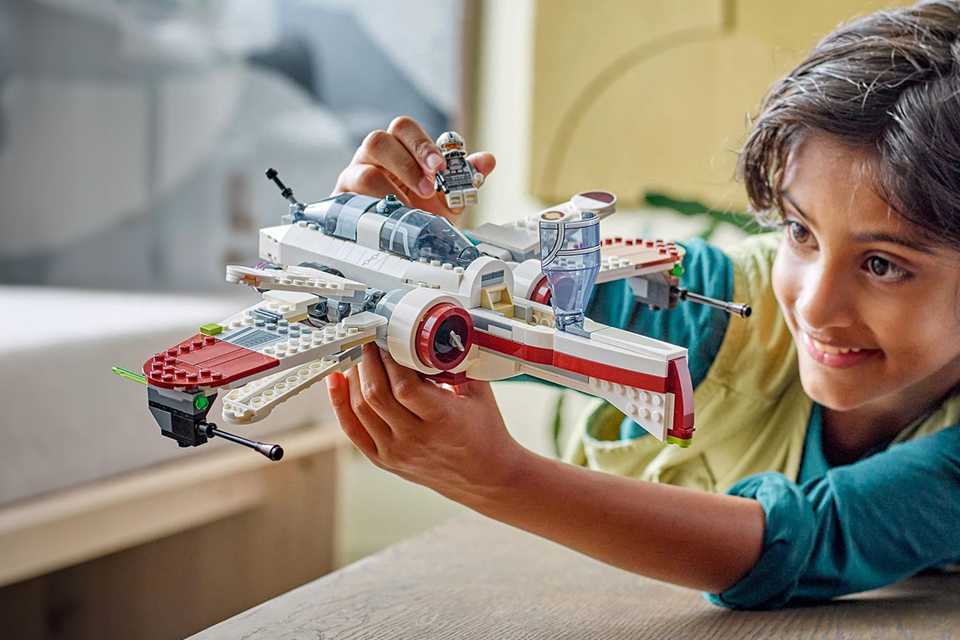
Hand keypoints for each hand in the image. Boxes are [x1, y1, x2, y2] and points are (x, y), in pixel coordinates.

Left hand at [326, 343, 523, 503]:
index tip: (388, 337)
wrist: (486, 477)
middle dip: (368, 361)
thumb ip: (458, 363)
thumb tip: (439, 331)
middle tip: (369, 339)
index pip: (404, 386)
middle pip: (376, 395)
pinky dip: (340, 404)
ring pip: (360, 409)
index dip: (391, 358)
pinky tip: (336, 381)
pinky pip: (352, 430)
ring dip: (354, 377)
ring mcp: (396, 451)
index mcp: (443, 420)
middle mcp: (415, 438)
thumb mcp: (479, 393)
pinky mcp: (384, 459)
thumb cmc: (485, 433)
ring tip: (358, 356)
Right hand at [333, 116, 495, 221]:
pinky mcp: (343, 203)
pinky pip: (350, 202)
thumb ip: (465, 176)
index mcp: (398, 147)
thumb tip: (488, 161)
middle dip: (406, 163)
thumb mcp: (446, 195)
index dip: (422, 145)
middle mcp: (373, 157)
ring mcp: (355, 178)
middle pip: (378, 140)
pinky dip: (373, 211)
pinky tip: (390, 220)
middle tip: (428, 188)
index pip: (404, 129)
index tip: (440, 168)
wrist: (396, 239)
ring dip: (390, 189)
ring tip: (410, 208)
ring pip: (362, 170)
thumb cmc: (417, 209)